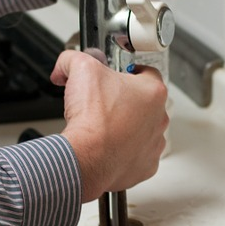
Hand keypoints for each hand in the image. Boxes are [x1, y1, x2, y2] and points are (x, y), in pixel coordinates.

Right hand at [50, 50, 168, 201]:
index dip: (128, 72)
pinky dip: (123, 152)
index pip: (147, 72)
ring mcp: (154, 144)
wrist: (86, 158)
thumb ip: (73, 59)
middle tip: (104, 102)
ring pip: (143, 130)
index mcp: (153, 92)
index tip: (115, 77)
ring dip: (127, 128)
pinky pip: (137, 155)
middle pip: (144, 103)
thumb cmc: (92, 119)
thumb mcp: (80, 69)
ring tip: (104, 127)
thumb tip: (65, 65)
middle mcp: (159, 118)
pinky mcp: (145, 166)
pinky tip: (107, 147)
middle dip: (125, 101)